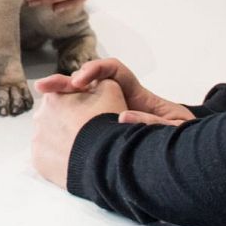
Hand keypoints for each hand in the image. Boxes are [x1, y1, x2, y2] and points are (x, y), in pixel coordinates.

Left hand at [31, 77, 126, 187]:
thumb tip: (91, 82)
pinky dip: (58, 160)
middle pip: (54, 119)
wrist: (105, 156)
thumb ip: (96, 81)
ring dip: (62, 142)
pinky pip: (47, 158)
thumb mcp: (110, 89)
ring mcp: (37, 140)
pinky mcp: (38, 160)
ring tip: (82, 150)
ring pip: (49, 139)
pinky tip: (73, 161)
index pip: (62, 98)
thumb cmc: (106, 121)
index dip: (78, 107)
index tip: (89, 116)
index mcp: (52, 97)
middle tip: (86, 134)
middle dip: (67, 124)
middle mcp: (39, 116)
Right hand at [34, 58, 195, 125]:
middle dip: (65, 81)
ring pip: (79, 100)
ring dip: (59, 97)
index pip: (113, 70)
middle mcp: (118, 100)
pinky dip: (65, 121)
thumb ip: (152, 121)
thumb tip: (124, 117)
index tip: (81, 82)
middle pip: (88, 82)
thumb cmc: (181, 138)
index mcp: (136, 93)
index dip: (95, 70)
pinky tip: (50, 128)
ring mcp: (107, 114)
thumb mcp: (173, 129)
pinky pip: (81, 121)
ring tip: (42, 97)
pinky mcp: (101, 131)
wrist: (183, 155)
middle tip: (46, 86)